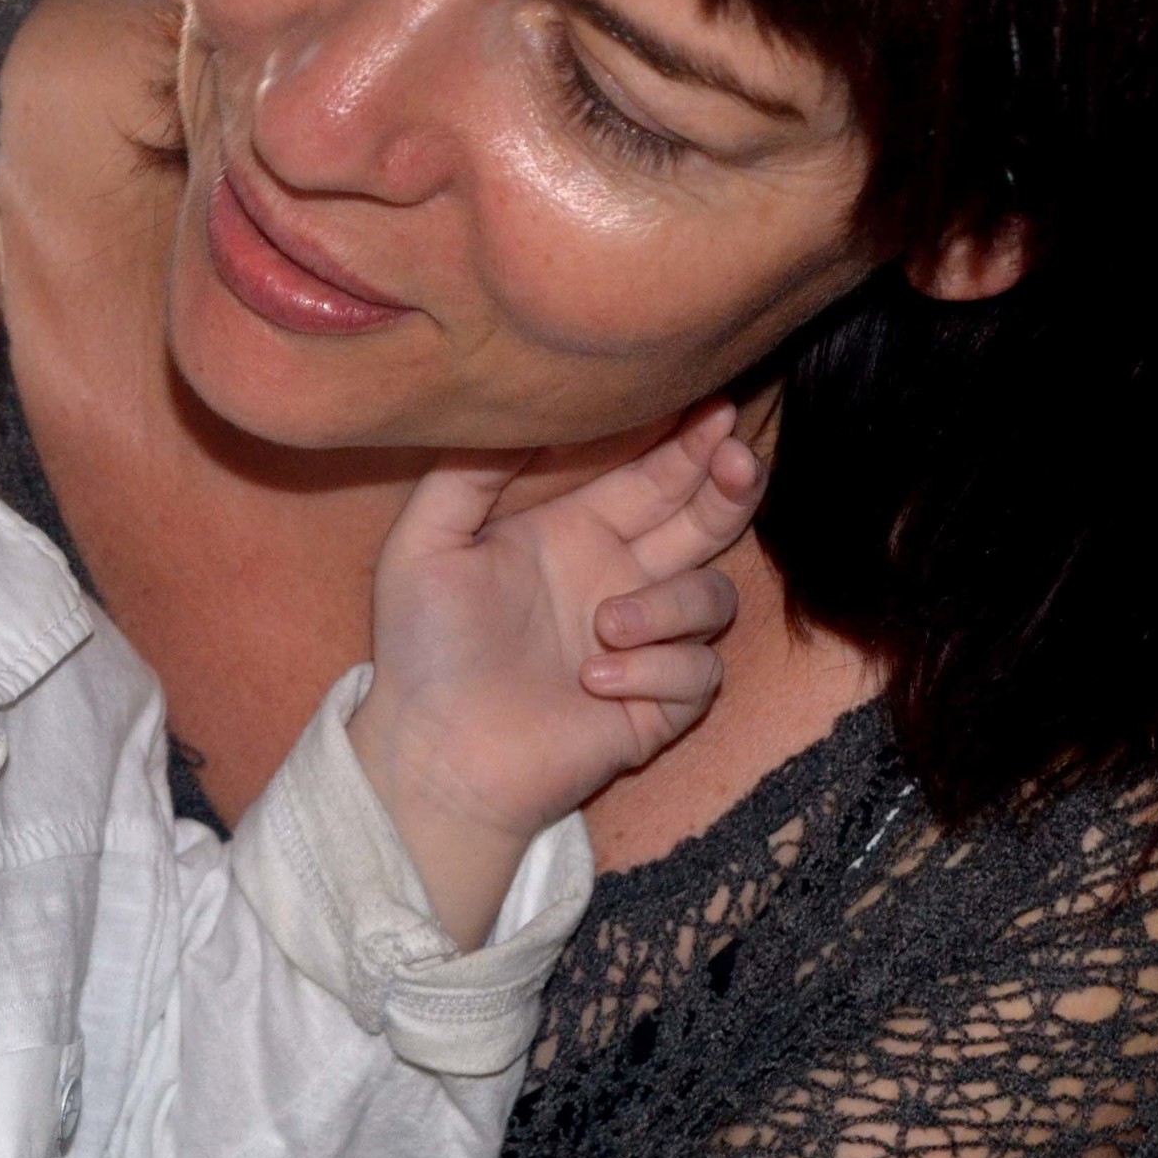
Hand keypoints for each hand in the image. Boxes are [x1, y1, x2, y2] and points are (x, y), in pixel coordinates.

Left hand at [348, 399, 761, 945]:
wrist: (430, 752)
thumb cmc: (421, 649)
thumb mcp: (424, 544)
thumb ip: (468, 473)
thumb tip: (525, 406)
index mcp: (574, 534)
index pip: (649, 475)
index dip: (686, 441)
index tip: (714, 405)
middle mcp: (619, 580)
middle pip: (705, 521)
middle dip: (729, 485)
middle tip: (735, 457)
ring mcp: (645, 645)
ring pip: (712, 598)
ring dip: (671, 604)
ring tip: (605, 625)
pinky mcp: (657, 706)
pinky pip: (698, 673)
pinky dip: (656, 671)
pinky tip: (595, 681)